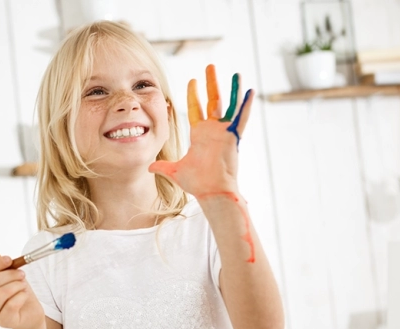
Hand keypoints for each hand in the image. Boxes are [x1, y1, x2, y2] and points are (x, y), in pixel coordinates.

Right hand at [0, 252, 43, 328]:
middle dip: (9, 274)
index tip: (9, 259)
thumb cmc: (17, 291)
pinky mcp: (3, 322)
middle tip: (22, 273)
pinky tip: (24, 296)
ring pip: (1, 293)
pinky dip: (21, 296)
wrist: (29, 312)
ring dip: (16, 285)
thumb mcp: (9, 274)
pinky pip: (11, 305)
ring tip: (23, 285)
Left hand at [149, 65, 253, 196]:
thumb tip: (149, 167)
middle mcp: (212, 130)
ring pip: (229, 105)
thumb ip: (163, 166)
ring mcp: (224, 132)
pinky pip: (241, 118)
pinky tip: (250, 91)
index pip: (196, 108)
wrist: (211, 191)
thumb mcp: (175, 171)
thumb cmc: (198, 183)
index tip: (193, 80)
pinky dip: (246, 105)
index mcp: (200, 134)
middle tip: (210, 66)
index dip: (194, 94)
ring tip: (235, 74)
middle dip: (211, 83)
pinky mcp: (233, 137)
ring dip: (232, 89)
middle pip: (212, 100)